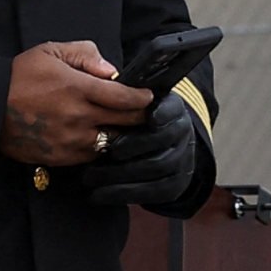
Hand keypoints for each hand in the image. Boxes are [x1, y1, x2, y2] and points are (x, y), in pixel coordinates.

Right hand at [2, 40, 151, 167]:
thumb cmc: (19, 75)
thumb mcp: (51, 51)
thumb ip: (86, 55)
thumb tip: (112, 71)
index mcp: (79, 89)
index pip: (125, 98)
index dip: (143, 98)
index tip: (150, 96)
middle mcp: (78, 117)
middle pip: (124, 122)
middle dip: (139, 117)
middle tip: (145, 112)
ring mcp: (68, 141)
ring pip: (109, 143)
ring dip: (119, 135)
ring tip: (122, 126)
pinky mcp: (57, 157)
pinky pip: (89, 156)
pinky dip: (98, 148)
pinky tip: (98, 137)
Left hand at [74, 88, 206, 208]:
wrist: (155, 148)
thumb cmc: (129, 119)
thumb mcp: (128, 98)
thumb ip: (116, 87)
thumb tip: (107, 76)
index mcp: (171, 107)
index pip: (168, 108)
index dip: (157, 113)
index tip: (142, 117)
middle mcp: (181, 132)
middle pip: (161, 139)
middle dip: (131, 146)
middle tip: (103, 149)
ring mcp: (180, 159)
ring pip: (156, 167)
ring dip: (121, 174)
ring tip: (89, 176)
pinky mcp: (173, 184)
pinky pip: (151, 192)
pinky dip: (123, 194)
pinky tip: (98, 194)